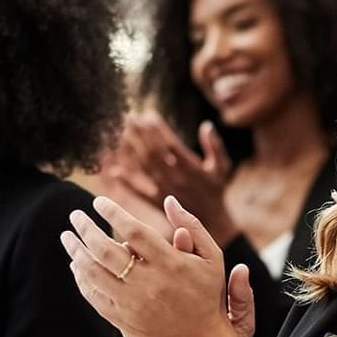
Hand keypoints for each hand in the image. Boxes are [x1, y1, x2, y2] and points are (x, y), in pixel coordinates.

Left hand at [61, 194, 254, 336]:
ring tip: (67, 237)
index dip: (112, 212)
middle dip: (85, 228)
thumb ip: (192, 226)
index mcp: (171, 263)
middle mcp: (148, 282)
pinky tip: (76, 265)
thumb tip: (169, 200)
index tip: (98, 201)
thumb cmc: (207, 295)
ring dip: (76, 252)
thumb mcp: (212, 257)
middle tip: (75, 215)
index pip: (133, 230)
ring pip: (93, 273)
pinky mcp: (123, 319)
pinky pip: (94, 295)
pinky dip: (81, 278)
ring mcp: (133, 303)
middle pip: (106, 249)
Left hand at [115, 112, 237, 241]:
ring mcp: (165, 190)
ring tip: (122, 133)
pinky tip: (114, 171)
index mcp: (191, 168)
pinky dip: (127, 182)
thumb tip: (206, 125)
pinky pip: (139, 191)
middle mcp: (176, 178)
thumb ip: (215, 146)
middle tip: (129, 117)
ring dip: (132, 150)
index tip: (148, 114)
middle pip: (153, 153)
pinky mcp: (157, 202)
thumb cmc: (216, 190)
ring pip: (144, 167)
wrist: (212, 221)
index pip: (171, 145)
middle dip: (141, 134)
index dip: (158, 129)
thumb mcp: (222, 167)